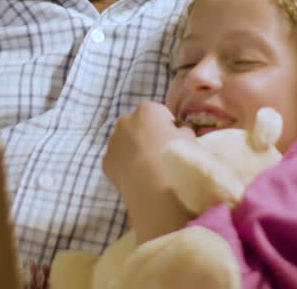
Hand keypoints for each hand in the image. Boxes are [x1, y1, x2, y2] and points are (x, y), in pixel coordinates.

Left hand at [103, 101, 195, 241]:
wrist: (154, 187)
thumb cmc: (176, 156)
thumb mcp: (190, 139)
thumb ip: (183, 131)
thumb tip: (179, 133)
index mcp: (147, 110)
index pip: (159, 113)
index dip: (167, 126)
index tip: (173, 140)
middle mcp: (125, 121)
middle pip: (138, 125)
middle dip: (147, 135)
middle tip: (160, 154)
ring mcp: (113, 141)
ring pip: (125, 142)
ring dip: (134, 150)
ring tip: (149, 168)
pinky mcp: (106, 161)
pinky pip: (118, 160)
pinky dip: (126, 166)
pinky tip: (138, 177)